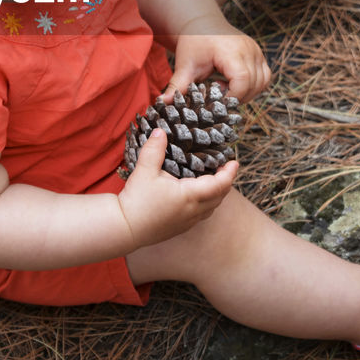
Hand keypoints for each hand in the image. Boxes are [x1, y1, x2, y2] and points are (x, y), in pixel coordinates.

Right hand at [117, 129, 237, 248]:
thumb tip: (160, 131)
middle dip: (226, 182)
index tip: (235, 161)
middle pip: (220, 197)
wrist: (124, 228)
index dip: (229, 173)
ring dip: (217, 194)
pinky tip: (197, 196)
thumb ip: (154, 149)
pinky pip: (202, 215)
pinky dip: (206, 203)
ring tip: (213, 179)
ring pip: (211, 208)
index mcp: (189, 196)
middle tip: (224, 167)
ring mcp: (187, 222)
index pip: (219, 185)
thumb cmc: (136, 200)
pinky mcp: (180, 228)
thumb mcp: (144, 170)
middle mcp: (193, 211)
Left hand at [166, 14, 270, 101]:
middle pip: (253, 84)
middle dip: (237, 97)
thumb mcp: (185, 64)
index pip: (243, 80)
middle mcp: (248, 49)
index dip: (232, 97)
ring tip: (224, 88)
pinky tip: (233, 84)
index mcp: (231, 50)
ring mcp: (256, 51)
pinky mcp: (259, 55)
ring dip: (246, 93)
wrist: (203, 24)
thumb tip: (163, 103)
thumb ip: (178, 85)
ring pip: (262, 82)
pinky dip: (253, 86)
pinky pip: (264, 77)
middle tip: (216, 95)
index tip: (216, 101)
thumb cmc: (194, 42)